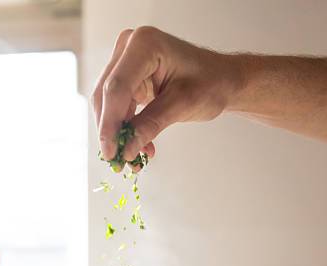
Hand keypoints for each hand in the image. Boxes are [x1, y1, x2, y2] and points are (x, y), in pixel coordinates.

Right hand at [93, 27, 240, 163]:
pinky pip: (118, 107)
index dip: (109, 123)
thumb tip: (126, 150)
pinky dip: (126, 129)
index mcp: (144, 44)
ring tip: (134, 158)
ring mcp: (125, 60)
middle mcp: (129, 46)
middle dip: (110, 131)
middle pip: (106, 95)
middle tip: (117, 161)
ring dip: (118, 133)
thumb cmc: (210, 83)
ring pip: (108, 104)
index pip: (116, 88)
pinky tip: (140, 147)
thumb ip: (151, 125)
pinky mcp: (127, 76)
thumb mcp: (182, 105)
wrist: (221, 79)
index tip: (110, 152)